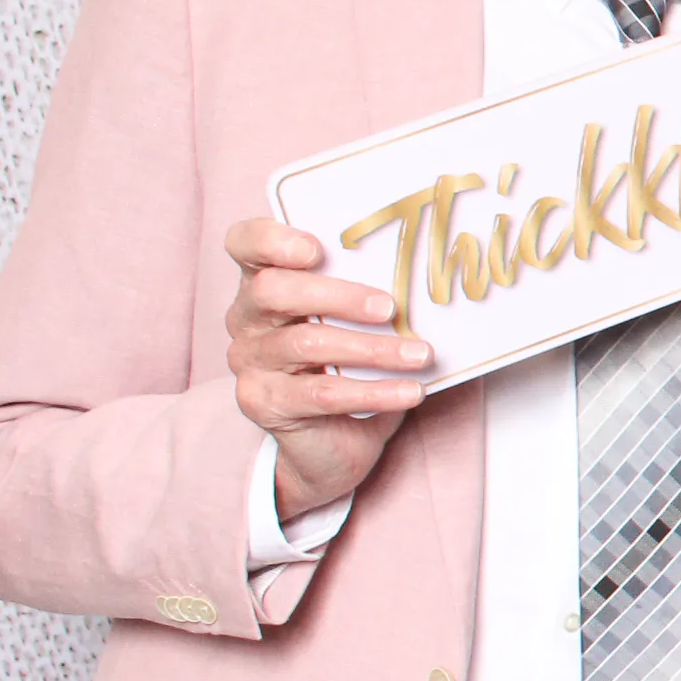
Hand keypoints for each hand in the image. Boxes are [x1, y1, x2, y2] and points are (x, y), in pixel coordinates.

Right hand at [224, 217, 433, 519]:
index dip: (271, 240)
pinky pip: (323, 394)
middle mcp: (246, 318)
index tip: (315, 248)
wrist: (329, 441)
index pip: (245, 244)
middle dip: (338, 295)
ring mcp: (251, 362)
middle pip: (273, 291)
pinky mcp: (264, 403)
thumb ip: (371, 294)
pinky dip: (374, 392)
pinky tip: (410, 391)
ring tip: (421, 355)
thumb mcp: (357, 323)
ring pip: (306, 344)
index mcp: (264, 282)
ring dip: (372, 349)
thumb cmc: (349, 365)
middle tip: (391, 307)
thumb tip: (435, 276)